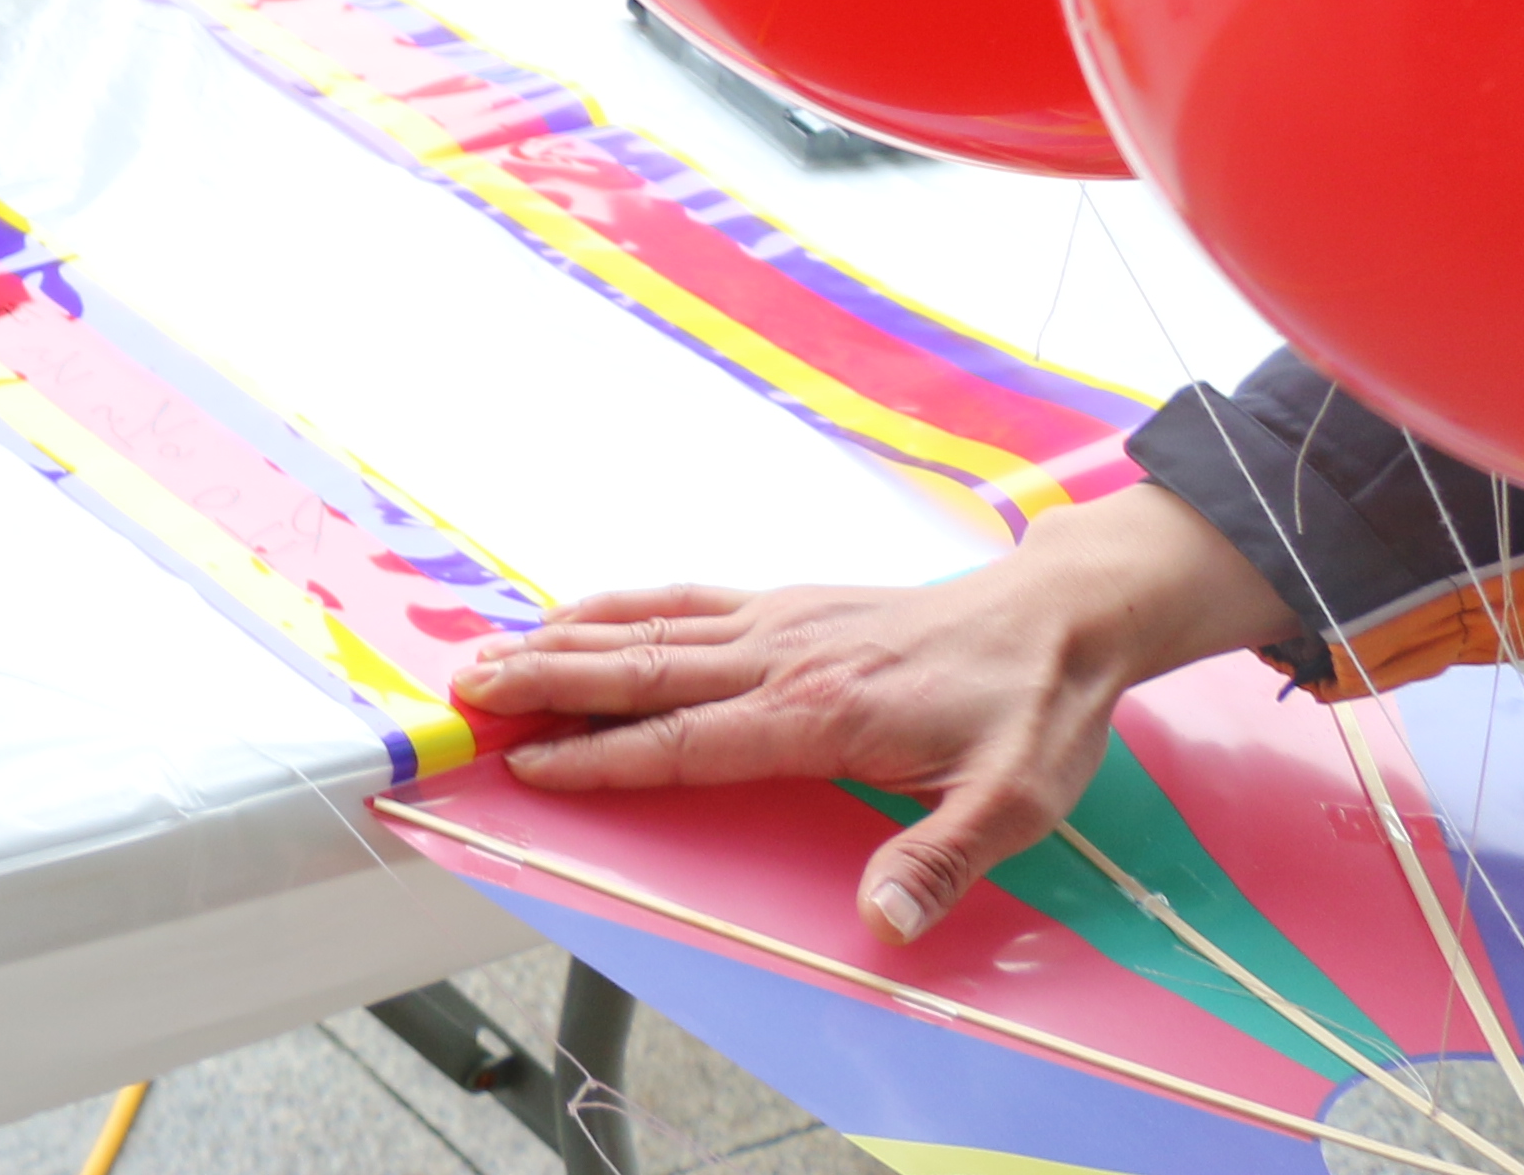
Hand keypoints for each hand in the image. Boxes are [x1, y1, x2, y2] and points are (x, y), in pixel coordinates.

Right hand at [445, 488, 1296, 942]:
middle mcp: (781, 657)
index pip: (688, 738)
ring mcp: (777, 621)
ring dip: (560, 643)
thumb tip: (882, 922)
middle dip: (546, 684)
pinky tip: (574, 616)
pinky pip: (679, 601)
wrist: (1060, 613)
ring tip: (486, 655)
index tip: (533, 766)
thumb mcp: (1016, 801)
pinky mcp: (785, 603)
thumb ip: (942, 859)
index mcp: (821, 712)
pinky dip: (614, 608)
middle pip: (640, 672)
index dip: (606, 756)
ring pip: (646, 630)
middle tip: (463, 692)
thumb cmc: (1035, 711)